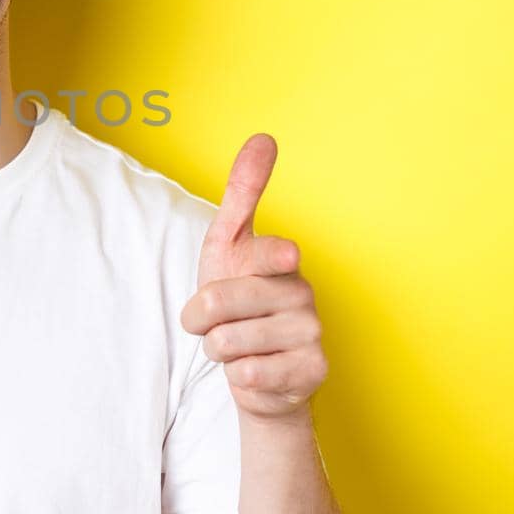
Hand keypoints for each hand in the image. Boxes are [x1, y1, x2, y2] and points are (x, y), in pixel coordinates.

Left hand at [180, 133, 326, 423]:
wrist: (256, 371)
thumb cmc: (236, 303)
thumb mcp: (228, 245)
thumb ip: (243, 192)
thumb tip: (264, 136)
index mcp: (281, 262)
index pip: (268, 255)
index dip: (269, 257)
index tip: (287, 254)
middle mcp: (302, 294)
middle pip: (221, 302)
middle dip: (200, 320)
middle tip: (215, 323)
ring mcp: (311, 334)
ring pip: (228, 342)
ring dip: (218, 350)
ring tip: (237, 347)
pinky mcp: (312, 373)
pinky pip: (248, 375)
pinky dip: (238, 377)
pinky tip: (255, 372)